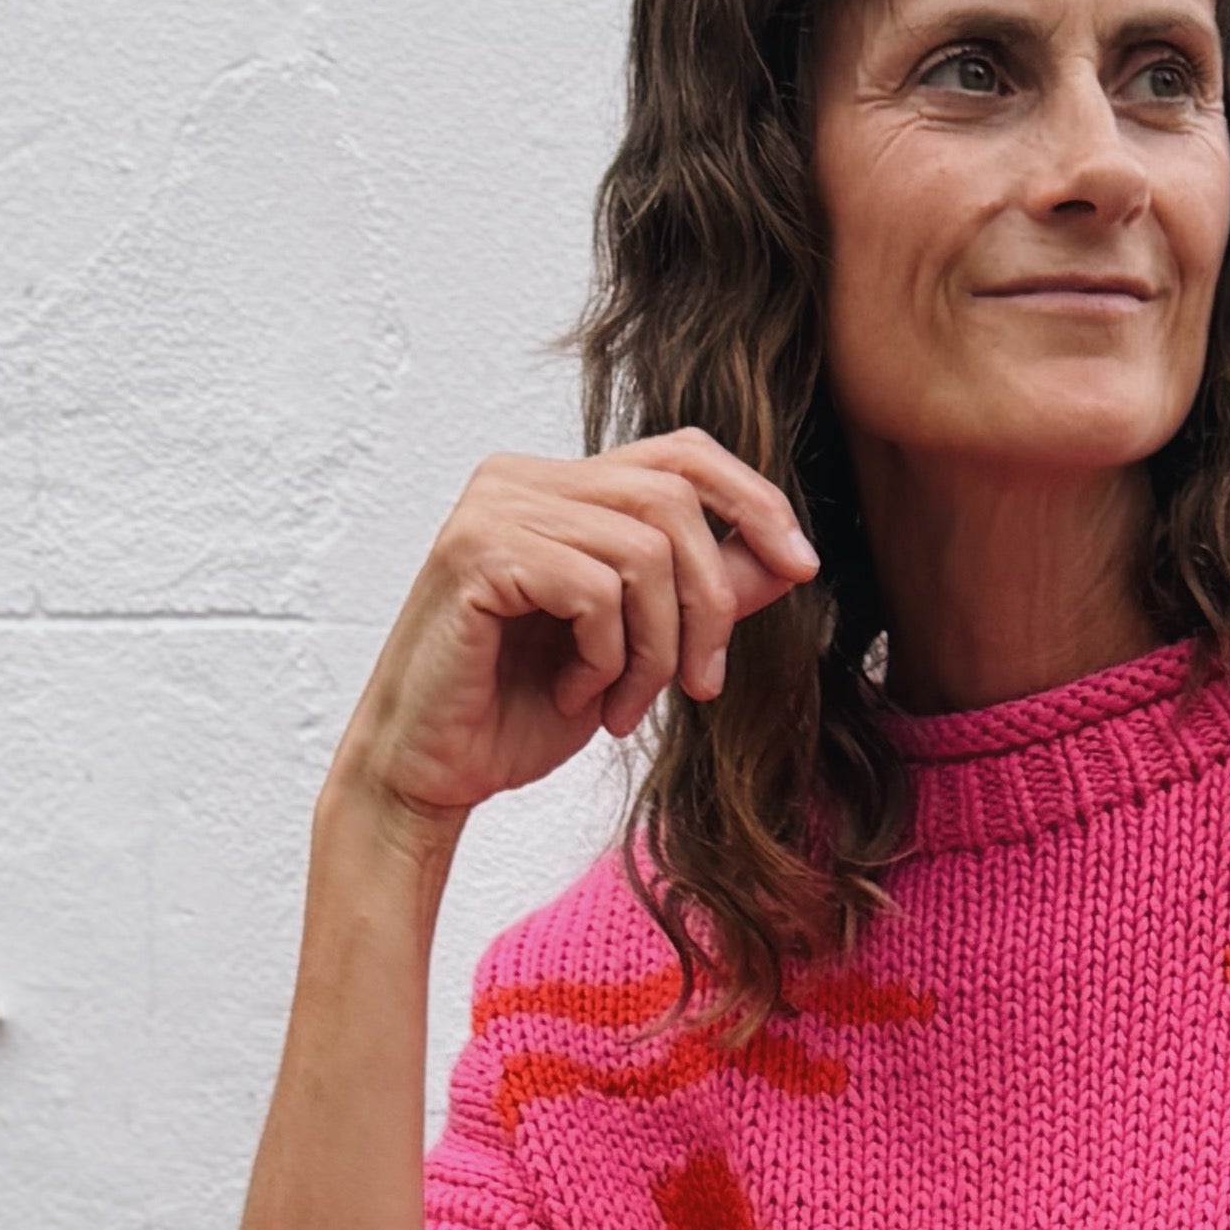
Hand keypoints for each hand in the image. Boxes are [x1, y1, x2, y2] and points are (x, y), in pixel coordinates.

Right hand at [326, 435, 820, 848]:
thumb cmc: (517, 713)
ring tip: (624, 705)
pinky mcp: (477, 552)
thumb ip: (699, 599)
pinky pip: (594, 589)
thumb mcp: (635, 652)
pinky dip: (605, 657)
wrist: (428, 775)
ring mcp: (495, 507)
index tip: (801, 568)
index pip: (682, 454)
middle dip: (710, 602)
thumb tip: (786, 560)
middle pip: (675, 500)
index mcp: (560, 486)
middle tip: (702, 685)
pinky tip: (576, 696)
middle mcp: (523, 478)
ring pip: (644, 550)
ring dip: (655, 648)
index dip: (753, 501)